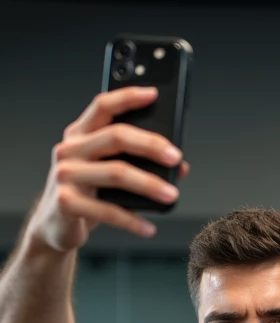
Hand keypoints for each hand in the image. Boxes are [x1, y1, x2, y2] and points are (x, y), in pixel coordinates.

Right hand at [27, 86, 190, 252]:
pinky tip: (149, 228)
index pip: (103, 106)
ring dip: (149, 184)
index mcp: (79, 134)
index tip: (155, 95)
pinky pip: (107, 210)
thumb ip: (138, 164)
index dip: (128, 97)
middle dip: (150, 145)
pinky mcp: (66, 203)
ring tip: (172, 195)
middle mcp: (69, 150)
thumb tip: (181, 167)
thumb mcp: (107, 174)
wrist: (55, 226)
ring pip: (116, 173)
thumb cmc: (86, 195)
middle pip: (115, 137)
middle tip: (176, 157)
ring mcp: (65, 175)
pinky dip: (132, 221)